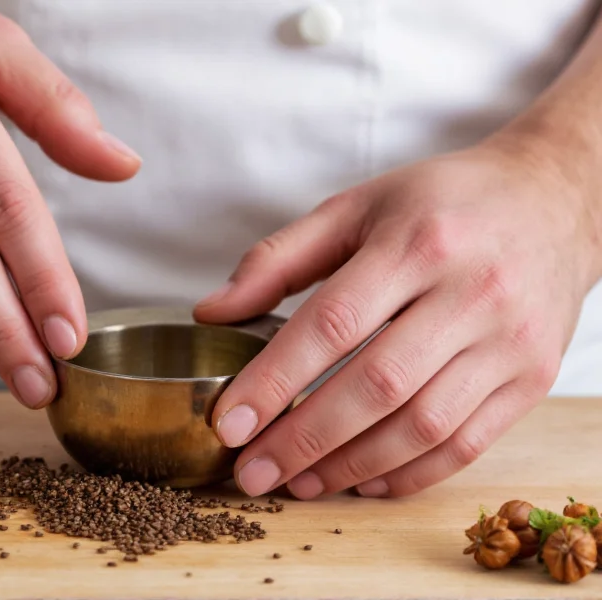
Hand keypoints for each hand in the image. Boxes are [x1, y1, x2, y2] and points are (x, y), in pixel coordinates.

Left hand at [194, 138, 599, 497]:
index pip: (333, 323)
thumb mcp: (355, 208)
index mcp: (417, 242)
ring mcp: (509, 341)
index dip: (274, 380)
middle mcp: (472, 292)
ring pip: (423, 425)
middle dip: (304, 438)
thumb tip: (211, 312)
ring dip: (352, 465)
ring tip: (298, 482)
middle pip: (377, 385)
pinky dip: (410, 473)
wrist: (553, 201)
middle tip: (253, 471)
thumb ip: (278, 259)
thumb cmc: (440, 203)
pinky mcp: (533, 377)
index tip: (230, 423)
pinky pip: (468, 443)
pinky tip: (363, 481)